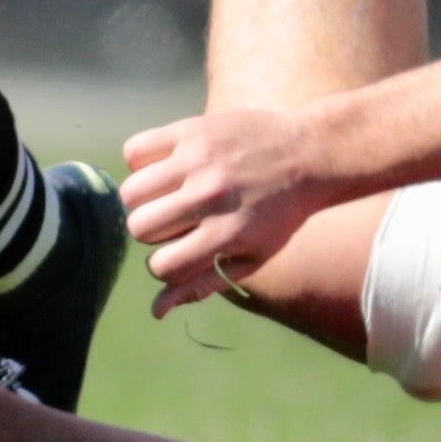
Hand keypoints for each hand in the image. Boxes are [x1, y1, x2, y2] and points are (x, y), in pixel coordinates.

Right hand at [117, 106, 331, 316]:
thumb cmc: (278, 216)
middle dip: (152, 231)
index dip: (165, 265)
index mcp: (226, 234)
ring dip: (143, 199)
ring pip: (131, 191)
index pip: (162, 266)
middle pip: (139, 227)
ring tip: (168, 194)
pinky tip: (166, 167)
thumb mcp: (251, 257)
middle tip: (176, 220)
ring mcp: (198, 160)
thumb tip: (155, 312)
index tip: (181, 251)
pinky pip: (135, 150)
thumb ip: (201, 286)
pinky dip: (141, 162)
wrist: (308, 155)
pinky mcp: (191, 129)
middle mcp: (209, 197)